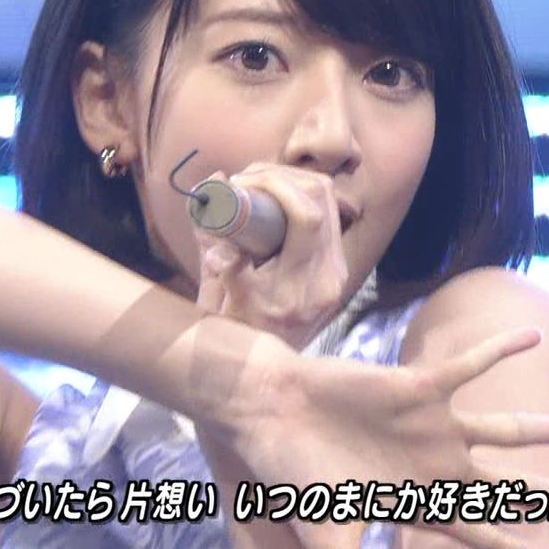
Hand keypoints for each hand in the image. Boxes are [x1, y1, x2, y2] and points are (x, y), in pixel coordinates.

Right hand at [193, 163, 349, 349]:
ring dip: (293, 181)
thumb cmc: (231, 335)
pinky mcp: (337, 268)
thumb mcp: (215, 294)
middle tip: (244, 178)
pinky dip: (303, 196)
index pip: (307, 217)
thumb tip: (214, 183)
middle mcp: (327, 280)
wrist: (262, 373)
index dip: (277, 185)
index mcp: (297, 290)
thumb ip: (211, 241)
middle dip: (282, 175)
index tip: (240, 180)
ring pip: (330, 201)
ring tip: (255, 184)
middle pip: (323, 199)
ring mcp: (337, 273)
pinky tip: (274, 199)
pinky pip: (329, 215)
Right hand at [203, 326, 548, 548]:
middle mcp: (439, 468)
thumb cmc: (292, 476)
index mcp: (423, 506)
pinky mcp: (419, 387)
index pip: (491, 538)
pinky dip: (500, 350)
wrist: (268, 413)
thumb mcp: (328, 539)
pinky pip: (470, 366)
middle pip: (518, 488)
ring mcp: (434, 427)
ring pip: (510, 431)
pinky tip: (534, 335)